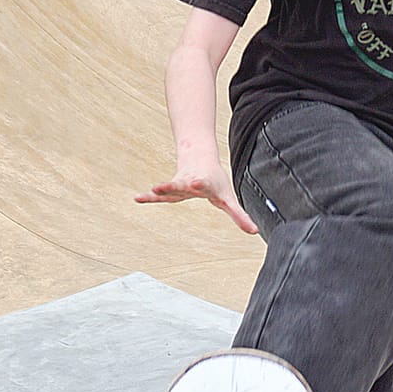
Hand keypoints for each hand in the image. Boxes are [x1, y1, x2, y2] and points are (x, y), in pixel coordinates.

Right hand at [135, 162, 258, 234]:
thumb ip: (239, 215)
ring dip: (162, 189)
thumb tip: (255, 232)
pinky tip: (137, 198)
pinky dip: (149, 197)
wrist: (198, 159)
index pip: (203, 184)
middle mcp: (190, 182)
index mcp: (205, 184)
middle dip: (177, 185)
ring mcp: (179, 185)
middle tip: (170, 184)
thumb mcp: (227, 198)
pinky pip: (159, 195)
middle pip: (183, 184)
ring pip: (170, 187)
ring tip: (153, 190)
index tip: (196, 182)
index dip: (200, 184)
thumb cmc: (215, 182)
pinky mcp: (171, 189)